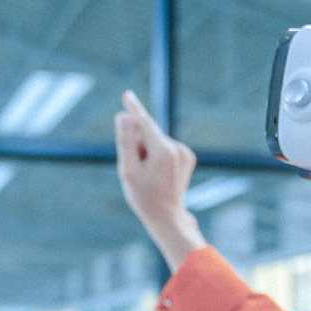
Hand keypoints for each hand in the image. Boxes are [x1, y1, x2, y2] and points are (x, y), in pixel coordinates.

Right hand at [114, 90, 205, 268]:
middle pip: (148, 134)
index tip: (126, 95)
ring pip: (156, 141)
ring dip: (146, 151)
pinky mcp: (187, 157)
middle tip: (135, 169)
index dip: (134, 109)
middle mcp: (178, 148)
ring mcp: (185, 153)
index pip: (145, 123)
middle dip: (137, 144)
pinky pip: (165, 148)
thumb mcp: (128, 170)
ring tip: (147, 175)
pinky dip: (156, 155)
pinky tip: (156, 173)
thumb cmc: (143, 196)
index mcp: (164, 152)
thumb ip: (126, 142)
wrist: (166, 216)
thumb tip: (123, 117)